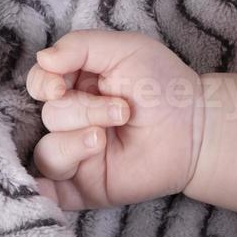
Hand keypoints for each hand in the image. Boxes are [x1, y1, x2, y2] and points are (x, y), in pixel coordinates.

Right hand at [26, 29, 203, 209]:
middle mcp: (72, 119)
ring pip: (48, 151)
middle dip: (84, 110)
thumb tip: (42, 59)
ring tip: (107, 138)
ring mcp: (76, 154)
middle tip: (123, 111)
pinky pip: (48, 190)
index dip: (44, 83)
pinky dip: (40, 189)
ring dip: (77, 141)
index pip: (39, 83)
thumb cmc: (164, 85)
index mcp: (77, 85)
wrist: (197, 129)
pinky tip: (45, 185)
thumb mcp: (127, 49)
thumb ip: (80, 46)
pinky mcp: (81, 186)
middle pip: (49, 115)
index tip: (61, 84)